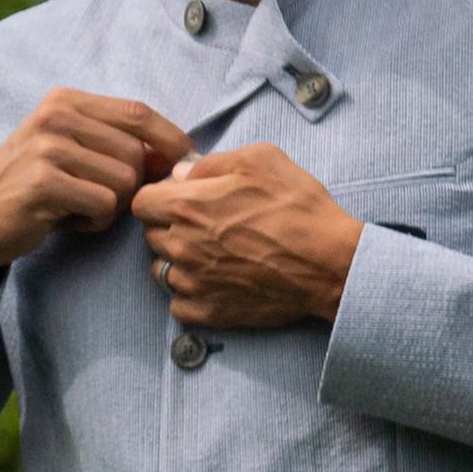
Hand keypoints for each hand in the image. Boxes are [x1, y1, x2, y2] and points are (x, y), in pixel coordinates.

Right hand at [0, 90, 191, 323]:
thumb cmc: (34, 187)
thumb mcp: (71, 151)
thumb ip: (118, 143)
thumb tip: (181, 156)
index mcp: (64, 100)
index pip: (138, 113)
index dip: (170, 140)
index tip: (182, 164)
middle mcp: (54, 115)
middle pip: (136, 153)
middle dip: (130, 185)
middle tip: (99, 198)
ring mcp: (46, 147)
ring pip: (125, 181)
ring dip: (111, 206)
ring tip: (78, 206)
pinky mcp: (43, 182)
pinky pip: (104, 205)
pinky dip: (95, 221)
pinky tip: (66, 219)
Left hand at [133, 145, 364, 331]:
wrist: (332, 264)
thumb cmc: (300, 208)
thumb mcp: (260, 160)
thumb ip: (210, 162)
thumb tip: (181, 174)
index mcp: (186, 206)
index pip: (140, 202)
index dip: (159, 197)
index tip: (180, 199)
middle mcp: (182, 245)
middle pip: (150, 235)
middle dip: (169, 227)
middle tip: (203, 225)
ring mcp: (194, 282)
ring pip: (161, 270)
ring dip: (177, 262)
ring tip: (210, 254)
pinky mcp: (210, 311)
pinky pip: (178, 304)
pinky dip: (190, 294)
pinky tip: (214, 281)